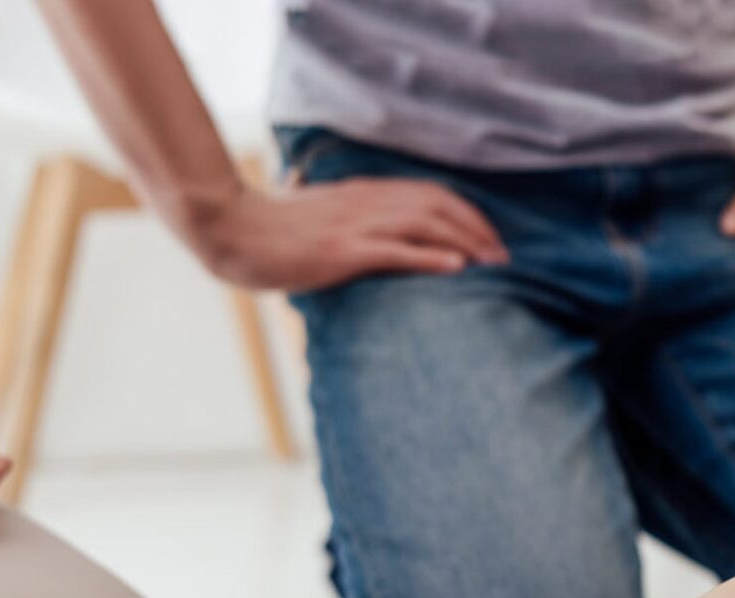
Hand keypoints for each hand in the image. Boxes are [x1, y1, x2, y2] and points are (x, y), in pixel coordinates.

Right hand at [190, 179, 506, 291]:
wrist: (231, 231)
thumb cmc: (270, 229)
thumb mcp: (317, 213)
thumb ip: (345, 215)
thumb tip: (359, 226)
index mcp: (362, 193)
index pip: (429, 193)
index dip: (466, 212)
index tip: (488, 235)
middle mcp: (365, 203)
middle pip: (437, 206)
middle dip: (478, 228)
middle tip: (503, 255)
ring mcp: (354, 227)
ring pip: (425, 224)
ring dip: (466, 242)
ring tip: (493, 262)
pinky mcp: (342, 252)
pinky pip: (395, 251)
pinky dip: (430, 257)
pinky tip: (456, 267)